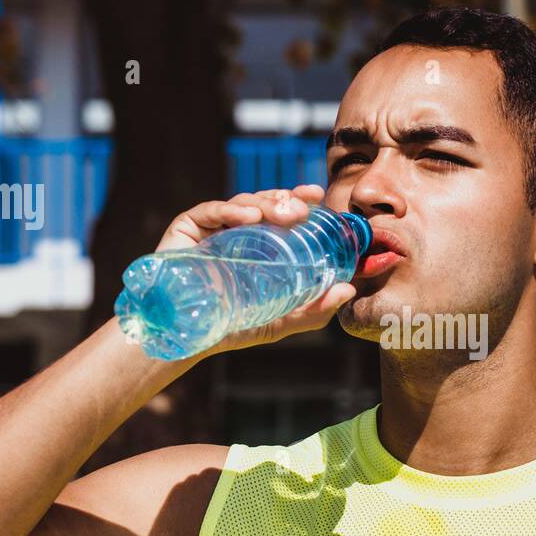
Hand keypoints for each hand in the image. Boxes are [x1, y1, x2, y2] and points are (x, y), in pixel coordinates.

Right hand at [153, 185, 357, 356]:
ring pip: (241, 204)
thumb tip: (349, 289)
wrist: (186, 339)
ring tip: (286, 214)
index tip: (318, 197)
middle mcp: (235, 232)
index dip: (298, 201)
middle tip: (304, 207)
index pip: (280, 215)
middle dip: (285, 200)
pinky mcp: (186, 229)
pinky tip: (249, 217)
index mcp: (257, 245)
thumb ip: (314, 309)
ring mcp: (210, 229)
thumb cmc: (231, 326)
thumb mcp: (280, 320)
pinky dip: (231, 211)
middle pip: (263, 204)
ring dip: (265, 204)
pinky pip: (209, 211)